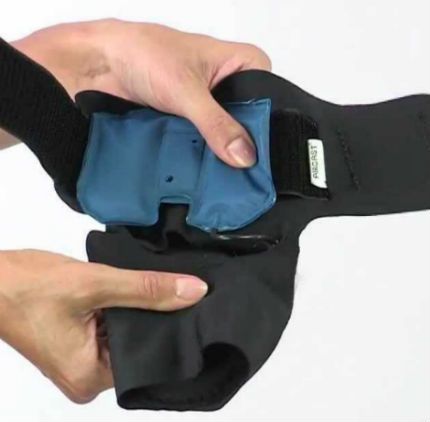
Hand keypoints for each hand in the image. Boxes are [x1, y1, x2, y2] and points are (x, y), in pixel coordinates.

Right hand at [0, 249, 206, 402]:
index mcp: (92, 379)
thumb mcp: (95, 283)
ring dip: (137, 311)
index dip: (172, 327)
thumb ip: (146, 289)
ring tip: (157, 287)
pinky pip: (112, 329)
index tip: (194, 303)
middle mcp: (88, 379)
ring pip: (127, 334)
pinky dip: (122, 309)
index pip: (150, 356)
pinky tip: (133, 291)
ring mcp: (81, 362)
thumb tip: (195, 291)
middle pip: (139, 345)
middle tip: (178, 290)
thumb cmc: (28, 286)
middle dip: (155, 317)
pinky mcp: (77, 344)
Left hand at [12, 19, 271, 166]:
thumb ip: (216, 124)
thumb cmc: (142, 52)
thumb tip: (243, 154)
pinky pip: (205, 144)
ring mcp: (209, 107)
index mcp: (241, 63)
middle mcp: (229, 85)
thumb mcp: (186, 90)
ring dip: (219, 155)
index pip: (269, 101)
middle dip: (240, 147)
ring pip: (226, 137)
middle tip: (239, 174)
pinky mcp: (191, 122)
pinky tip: (200, 172)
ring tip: (219, 178)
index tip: (259, 159)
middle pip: (248, 124)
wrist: (101, 64)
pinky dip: (202, 156)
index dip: (264, 131)